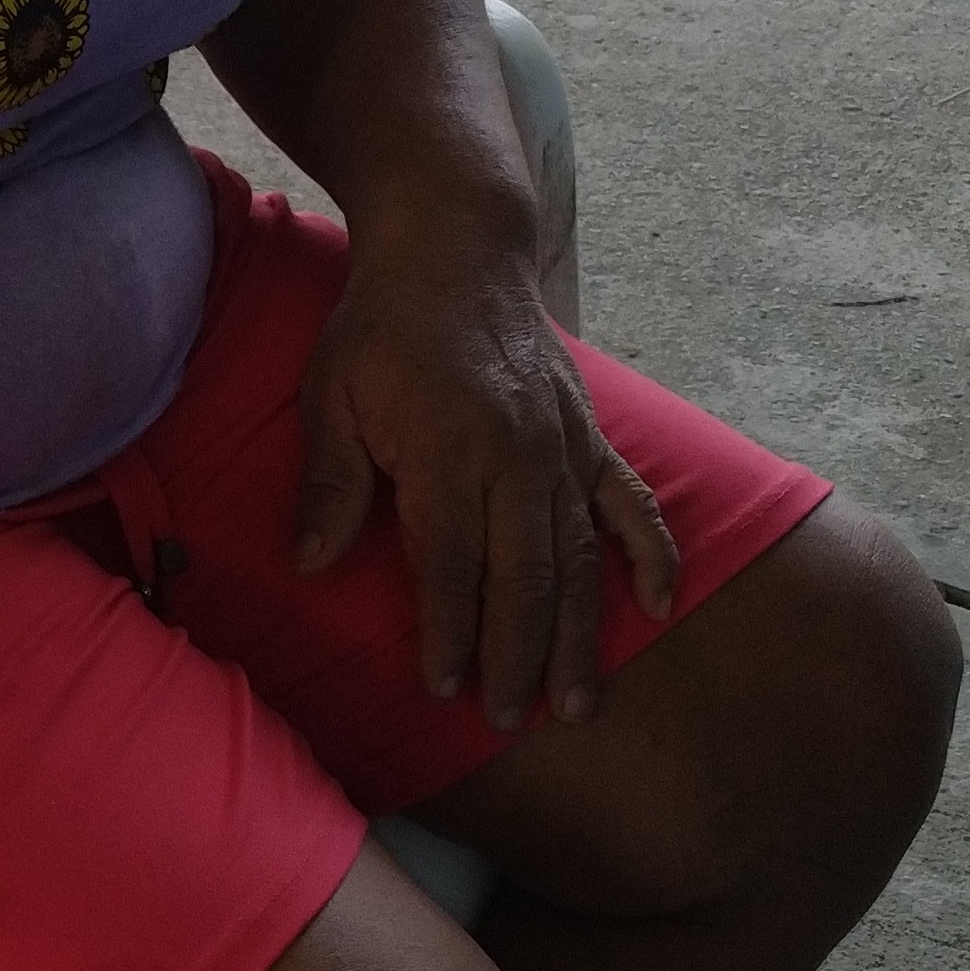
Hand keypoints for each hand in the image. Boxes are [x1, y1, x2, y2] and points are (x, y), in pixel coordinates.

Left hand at [292, 216, 675, 733]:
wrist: (456, 250)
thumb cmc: (381, 329)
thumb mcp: (330, 394)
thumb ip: (328, 483)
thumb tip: (311, 566)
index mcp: (448, 453)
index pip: (453, 565)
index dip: (451, 632)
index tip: (445, 689)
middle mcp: (516, 459)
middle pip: (525, 577)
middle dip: (517, 655)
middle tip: (509, 720)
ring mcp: (562, 449)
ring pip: (580, 558)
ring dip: (579, 634)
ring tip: (578, 702)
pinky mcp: (589, 436)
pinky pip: (632, 503)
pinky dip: (651, 554)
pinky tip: (658, 605)